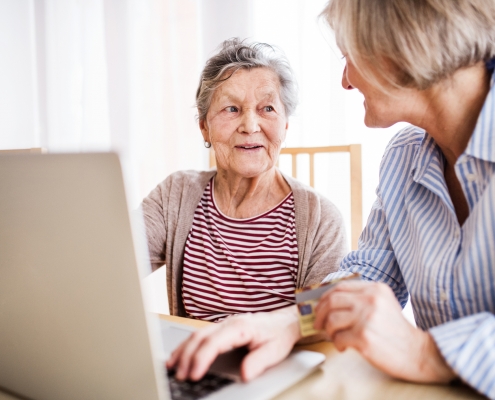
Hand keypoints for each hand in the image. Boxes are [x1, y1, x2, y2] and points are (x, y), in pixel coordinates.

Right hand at [166, 306, 300, 381]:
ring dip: (183, 351)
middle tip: (180, 376)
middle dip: (187, 357)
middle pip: (200, 337)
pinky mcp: (221, 329)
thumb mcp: (274, 351)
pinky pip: (200, 335)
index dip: (201, 358)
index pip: (214, 343)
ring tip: (172, 367)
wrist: (284, 321)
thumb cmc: (278, 335)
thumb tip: (244, 374)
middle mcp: (228, 323)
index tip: (194, 374)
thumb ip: (258, 362)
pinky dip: (187, 346)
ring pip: (197, 335)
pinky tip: (179, 355)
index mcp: (240, 327)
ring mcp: (223, 324)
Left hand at [314, 280, 455, 382]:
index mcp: (375, 289)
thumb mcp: (383, 304)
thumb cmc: (397, 331)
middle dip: (320, 313)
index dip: (325, 297)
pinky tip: (344, 347)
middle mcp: (371, 300)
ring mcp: (367, 318)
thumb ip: (362, 298)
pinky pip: (338, 338)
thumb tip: (329, 301)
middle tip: (318, 324)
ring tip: (336, 337)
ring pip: (332, 320)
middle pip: (332, 301)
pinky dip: (337, 343)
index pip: (340, 287)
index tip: (319, 307)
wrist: (419, 353)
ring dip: (329, 331)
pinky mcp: (364, 337)